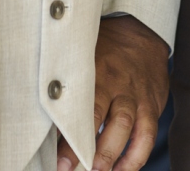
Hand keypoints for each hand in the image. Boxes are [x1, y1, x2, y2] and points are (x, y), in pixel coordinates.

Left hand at [56, 15, 169, 170]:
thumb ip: (66, 80)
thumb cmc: (102, 48)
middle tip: (67, 168)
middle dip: (83, 147)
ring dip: (110, 155)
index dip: (65, 129)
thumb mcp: (82, 55)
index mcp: (91, 69)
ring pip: (125, 127)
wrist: (142, 33)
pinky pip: (147, 134)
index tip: (54, 154)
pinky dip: (136, 156)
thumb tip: (38, 111)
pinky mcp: (151, 105)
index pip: (77, 102)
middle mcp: (114, 82)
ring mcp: (134, 95)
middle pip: (98, 116)